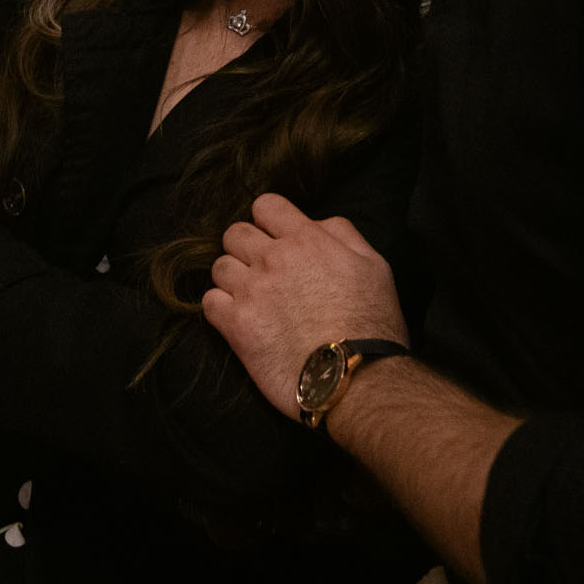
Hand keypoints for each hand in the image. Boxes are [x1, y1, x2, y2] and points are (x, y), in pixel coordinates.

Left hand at [202, 196, 403, 422]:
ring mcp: (252, 292)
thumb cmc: (372, 323)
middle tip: (264, 272)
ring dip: (233, 279)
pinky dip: (220, 308)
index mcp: (307, 240)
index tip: (276, 239)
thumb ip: (342, 234)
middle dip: (247, 248)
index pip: (265, 205)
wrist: (357, 377)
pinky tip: (241, 318)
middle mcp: (273, 259)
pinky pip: (209, 302)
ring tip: (253, 299)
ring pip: (219, 266)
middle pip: (235, 233)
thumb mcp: (374, 265)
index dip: (268, 220)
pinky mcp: (237, 327)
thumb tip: (314, 224)